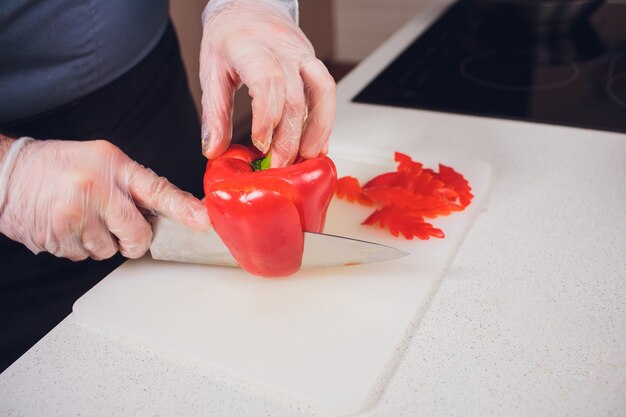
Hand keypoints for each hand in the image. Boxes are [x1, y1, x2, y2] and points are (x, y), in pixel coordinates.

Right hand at [0, 139, 209, 260]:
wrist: (5, 172)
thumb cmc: (57, 165)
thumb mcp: (101, 160)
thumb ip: (132, 184)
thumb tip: (167, 211)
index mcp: (113, 166)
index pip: (156, 189)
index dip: (182, 208)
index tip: (202, 220)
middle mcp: (97, 190)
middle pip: (137, 235)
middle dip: (134, 239)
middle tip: (119, 226)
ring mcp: (76, 216)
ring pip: (108, 251)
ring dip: (100, 241)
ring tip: (82, 217)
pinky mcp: (58, 237)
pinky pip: (82, 257)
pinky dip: (78, 246)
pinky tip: (65, 225)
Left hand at [199, 0, 335, 167]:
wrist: (249, 6)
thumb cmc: (228, 37)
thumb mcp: (212, 73)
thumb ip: (214, 114)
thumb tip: (214, 150)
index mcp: (249, 47)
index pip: (267, 82)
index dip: (267, 118)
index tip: (261, 144)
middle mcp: (281, 48)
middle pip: (295, 96)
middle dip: (290, 137)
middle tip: (280, 164)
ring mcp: (302, 53)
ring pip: (321, 91)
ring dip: (318, 128)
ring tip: (308, 156)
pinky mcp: (313, 60)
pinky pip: (326, 90)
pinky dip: (325, 119)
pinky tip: (318, 141)